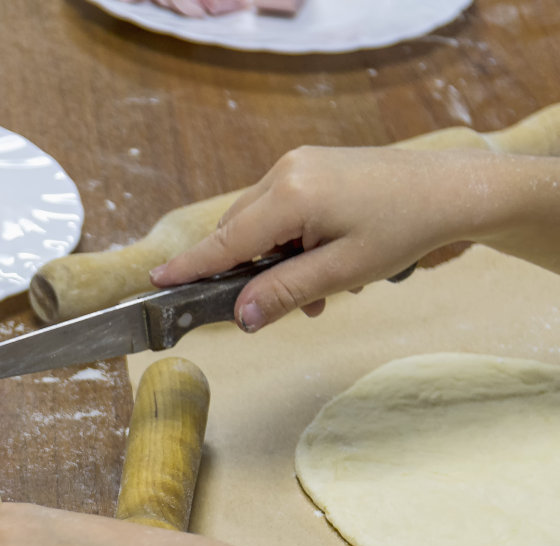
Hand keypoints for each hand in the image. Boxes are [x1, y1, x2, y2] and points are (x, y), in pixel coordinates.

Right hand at [149, 147, 488, 331]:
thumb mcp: (344, 272)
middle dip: (248, 273)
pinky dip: (288, 241)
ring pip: (257, 223)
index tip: (157, 283)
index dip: (190, 266)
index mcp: (291, 194)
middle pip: (237, 232)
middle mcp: (286, 171)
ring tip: (317, 292)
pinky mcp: (311, 165)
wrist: (453, 188)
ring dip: (273, 261)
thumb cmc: (406, 227)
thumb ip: (286, 293)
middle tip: (273, 309)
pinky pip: (279, 208)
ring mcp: (298, 164)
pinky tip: (320, 263)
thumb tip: (242, 317)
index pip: (226, 241)